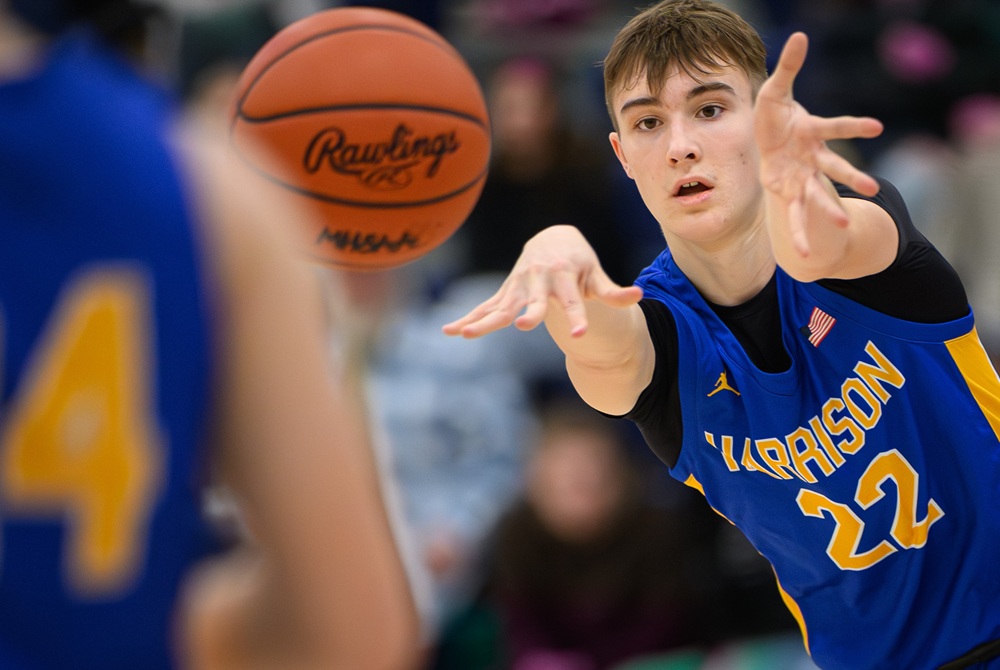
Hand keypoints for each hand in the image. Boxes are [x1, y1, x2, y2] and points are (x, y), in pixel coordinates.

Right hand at [442, 225, 641, 338]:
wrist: (552, 240)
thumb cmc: (579, 263)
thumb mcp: (597, 275)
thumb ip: (613, 292)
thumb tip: (639, 296)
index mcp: (562, 276)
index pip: (572, 301)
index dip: (577, 317)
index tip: (579, 336)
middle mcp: (537, 280)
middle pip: (532, 301)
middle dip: (528, 313)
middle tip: (521, 327)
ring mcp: (518, 286)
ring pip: (500, 306)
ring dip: (483, 319)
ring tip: (465, 334)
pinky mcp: (506, 293)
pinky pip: (485, 307)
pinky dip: (468, 318)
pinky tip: (449, 331)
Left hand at [754, 32, 883, 254]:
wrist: (764, 141)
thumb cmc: (775, 115)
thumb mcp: (775, 90)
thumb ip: (788, 65)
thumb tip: (799, 35)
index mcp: (812, 132)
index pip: (835, 127)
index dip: (854, 127)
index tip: (876, 129)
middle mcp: (813, 158)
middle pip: (834, 168)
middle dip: (851, 177)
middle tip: (872, 189)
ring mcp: (802, 177)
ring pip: (819, 196)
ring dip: (829, 211)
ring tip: (842, 225)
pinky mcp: (787, 192)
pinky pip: (794, 214)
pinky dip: (800, 234)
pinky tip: (805, 257)